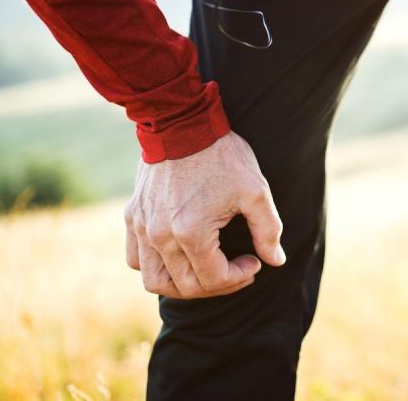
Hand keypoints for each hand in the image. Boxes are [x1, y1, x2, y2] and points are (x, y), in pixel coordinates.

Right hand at [124, 131, 285, 298]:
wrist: (183, 122)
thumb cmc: (222, 155)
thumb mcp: (256, 191)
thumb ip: (268, 230)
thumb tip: (275, 261)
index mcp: (190, 232)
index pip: (213, 279)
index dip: (238, 278)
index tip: (254, 263)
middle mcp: (159, 236)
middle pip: (184, 287)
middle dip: (217, 285)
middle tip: (238, 269)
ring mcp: (141, 227)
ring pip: (154, 281)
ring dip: (183, 284)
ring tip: (208, 270)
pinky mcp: (132, 216)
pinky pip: (136, 259)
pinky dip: (157, 267)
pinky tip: (181, 256)